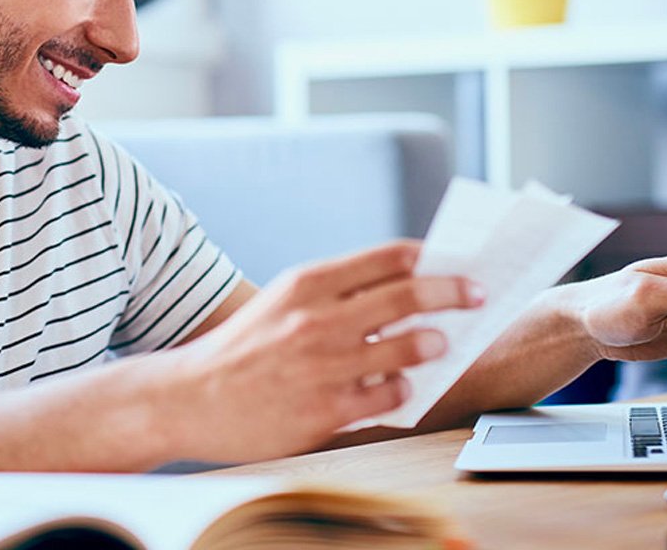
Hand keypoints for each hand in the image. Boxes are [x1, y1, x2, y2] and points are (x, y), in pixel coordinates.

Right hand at [165, 240, 482, 462]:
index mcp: (307, 282)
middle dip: (453, 293)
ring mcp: (323, 365)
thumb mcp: (282, 301)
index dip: (431, 258)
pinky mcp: (326, 410)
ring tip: (439, 344)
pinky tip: (400, 386)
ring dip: (433, 342)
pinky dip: (403, 388)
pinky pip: (389, 395)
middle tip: (476, 295)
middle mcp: (317, 318)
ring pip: (408, 346)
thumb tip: (402, 284)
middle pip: (408, 295)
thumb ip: (336, 292)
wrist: (190, 397)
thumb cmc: (244, 347)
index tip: (454, 263)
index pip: (388, 257)